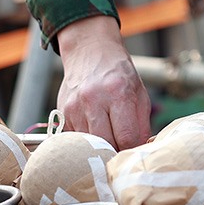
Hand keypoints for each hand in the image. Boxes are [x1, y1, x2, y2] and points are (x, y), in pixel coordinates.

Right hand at [55, 15, 151, 149]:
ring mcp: (74, 107)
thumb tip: (141, 150)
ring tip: (108, 140)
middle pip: (105, 144)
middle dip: (115, 152)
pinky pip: (74, 139)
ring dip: (99, 148)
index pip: (126, 137)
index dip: (132, 150)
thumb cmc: (119, 74)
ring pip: (88, 145)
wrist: (91, 52)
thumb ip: (141, 123)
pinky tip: (93, 131)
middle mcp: (93, 100)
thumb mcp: (139, 93)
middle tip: (122, 150)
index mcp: (118, 93)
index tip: (135, 152)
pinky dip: (85, 142)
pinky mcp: (61, 113)